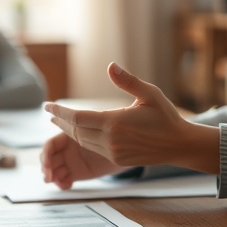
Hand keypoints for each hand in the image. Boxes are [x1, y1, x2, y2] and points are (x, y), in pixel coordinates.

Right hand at [40, 132, 119, 188]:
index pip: (49, 145)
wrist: (120, 151)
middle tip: (49, 178)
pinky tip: (66, 185)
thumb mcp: (93, 132)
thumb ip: (79, 129)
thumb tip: (60, 119)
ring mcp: (70, 162)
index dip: (45, 155)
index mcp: (66, 137)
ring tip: (57, 182)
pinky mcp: (75, 174)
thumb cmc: (108, 137)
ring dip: (51, 177)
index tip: (46, 165)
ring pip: (53, 171)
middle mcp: (65, 150)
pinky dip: (61, 184)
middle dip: (45, 169)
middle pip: (48, 159)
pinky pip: (63, 180)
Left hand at [45, 62, 219, 174]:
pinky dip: (82, 139)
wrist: (179, 145)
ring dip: (69, 131)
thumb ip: (128, 81)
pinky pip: (93, 148)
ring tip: (59, 121)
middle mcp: (111, 140)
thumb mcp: (149, 94)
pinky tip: (79, 132)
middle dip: (60, 121)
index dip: (60, 112)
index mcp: (115, 122)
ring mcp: (113, 152)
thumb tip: (110, 66)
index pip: (78, 118)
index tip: (47, 106)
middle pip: (76, 131)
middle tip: (49, 111)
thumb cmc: (165, 117)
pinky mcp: (116, 160)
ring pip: (83, 141)